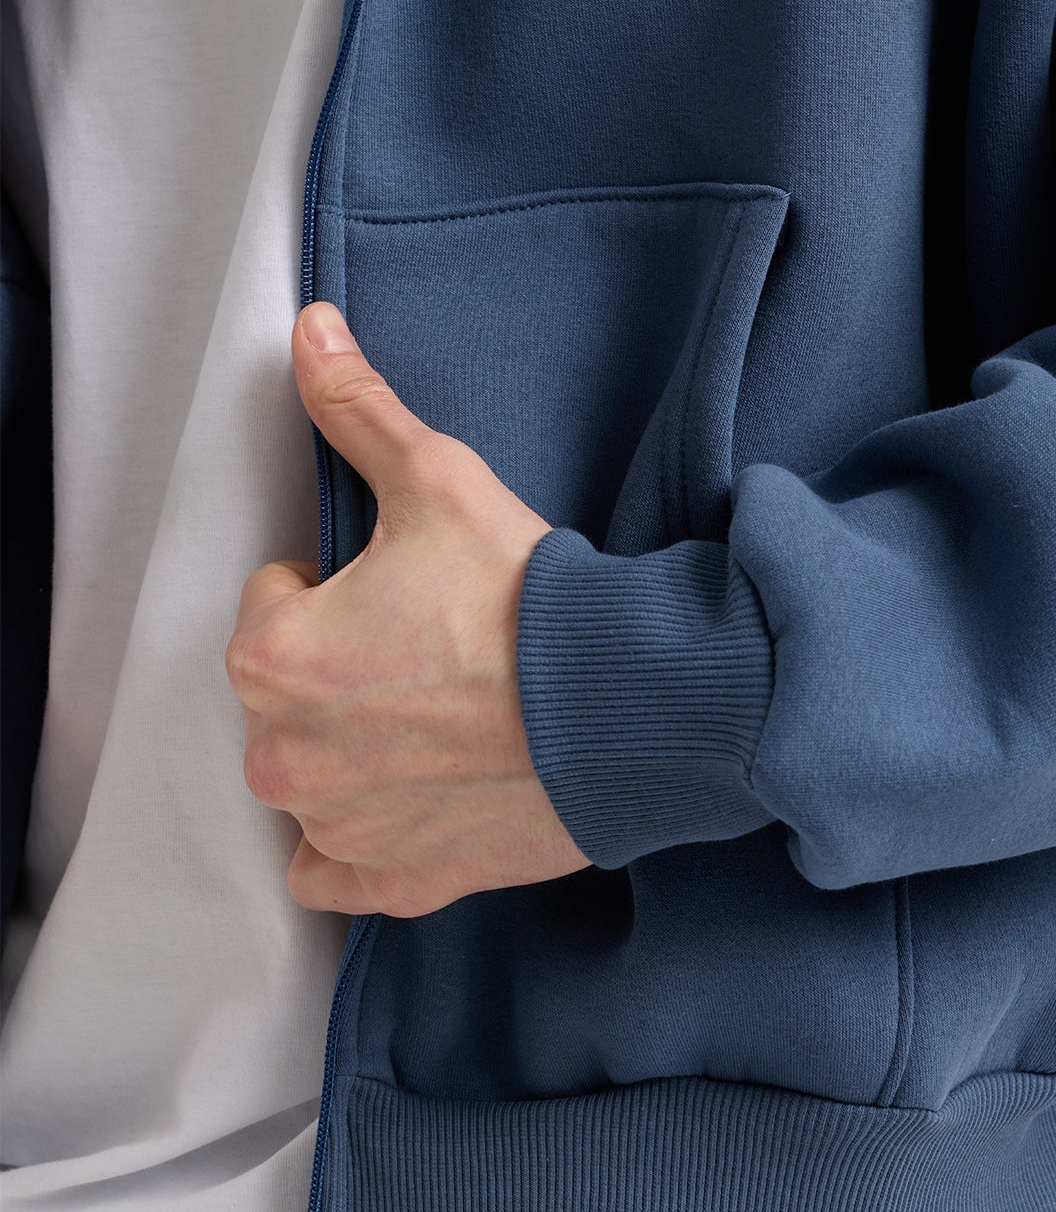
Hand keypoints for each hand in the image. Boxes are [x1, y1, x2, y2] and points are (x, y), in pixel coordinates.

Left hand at [226, 301, 591, 916]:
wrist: (628, 705)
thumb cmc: (528, 598)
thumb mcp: (437, 480)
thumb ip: (356, 408)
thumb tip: (309, 329)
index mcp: (271, 657)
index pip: (277, 600)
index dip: (343, 586)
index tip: (411, 590)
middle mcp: (281, 757)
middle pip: (290, 691)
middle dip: (344, 669)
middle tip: (437, 650)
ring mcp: (336, 830)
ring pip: (314, 773)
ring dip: (358, 749)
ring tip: (449, 715)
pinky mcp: (393, 882)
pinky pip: (335, 866)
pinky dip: (363, 836)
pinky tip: (422, 793)